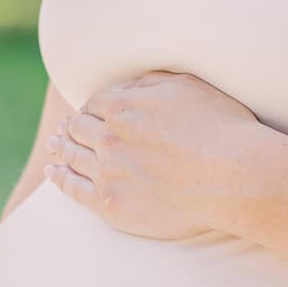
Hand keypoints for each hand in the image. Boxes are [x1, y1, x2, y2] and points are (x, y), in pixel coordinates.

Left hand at [42, 70, 261, 240]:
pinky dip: (59, 178)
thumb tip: (126, 86)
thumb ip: (149, 82)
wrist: (234, 177)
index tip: (90, 113)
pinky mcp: (111, 205)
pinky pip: (74, 189)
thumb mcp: (186, 85)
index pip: (94, 103)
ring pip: (72, 157)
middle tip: (63, 130)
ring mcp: (107, 172)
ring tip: (53, 147)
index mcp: (123, 105)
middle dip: (71, 127)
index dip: (91, 108)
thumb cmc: (220, 127)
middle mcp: (108, 137)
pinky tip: (53, 172)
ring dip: (60, 149)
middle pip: (78, 129)